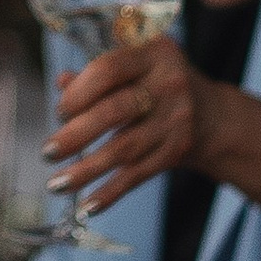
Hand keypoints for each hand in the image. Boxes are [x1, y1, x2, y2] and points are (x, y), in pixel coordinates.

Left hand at [44, 34, 214, 217]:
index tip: (59, 111)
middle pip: (115, 111)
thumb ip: (99, 74)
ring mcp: (175, 121)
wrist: (212, 117)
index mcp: (154, 54)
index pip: (110, 69)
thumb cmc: (158, 86)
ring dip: (86, 170)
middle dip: (76, 134)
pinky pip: (138, 175)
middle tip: (48, 152)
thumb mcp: (137, 67)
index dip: (79, 91)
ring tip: (56, 184)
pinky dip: (110, 192)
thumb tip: (61, 83)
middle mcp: (168, 85)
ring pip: (124, 149)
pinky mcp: (176, 151)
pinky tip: (86, 206)